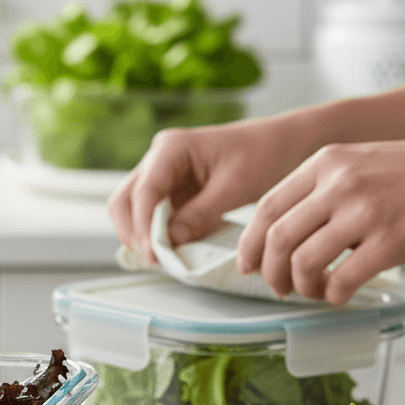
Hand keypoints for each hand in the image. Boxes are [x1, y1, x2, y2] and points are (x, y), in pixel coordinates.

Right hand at [107, 114, 315, 262]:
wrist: (281, 145)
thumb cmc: (262, 156)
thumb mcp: (234, 188)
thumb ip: (199, 214)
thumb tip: (170, 241)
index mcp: (171, 148)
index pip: (144, 191)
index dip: (144, 226)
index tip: (154, 254)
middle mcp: (158, 159)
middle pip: (124, 200)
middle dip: (133, 231)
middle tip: (153, 259)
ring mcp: (161, 175)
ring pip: (132, 209)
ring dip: (141, 234)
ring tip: (162, 258)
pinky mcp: (170, 192)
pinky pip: (152, 216)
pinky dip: (155, 234)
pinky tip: (170, 249)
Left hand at [236, 135, 404, 303]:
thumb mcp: (360, 162)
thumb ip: (322, 188)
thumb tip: (285, 231)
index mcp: (326, 162)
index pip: (267, 207)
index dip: (250, 243)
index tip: (248, 264)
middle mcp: (339, 184)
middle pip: (278, 238)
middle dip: (270, 272)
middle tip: (277, 288)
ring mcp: (365, 212)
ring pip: (304, 262)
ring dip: (301, 287)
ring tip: (313, 292)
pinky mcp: (392, 241)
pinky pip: (343, 280)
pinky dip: (333, 295)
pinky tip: (340, 295)